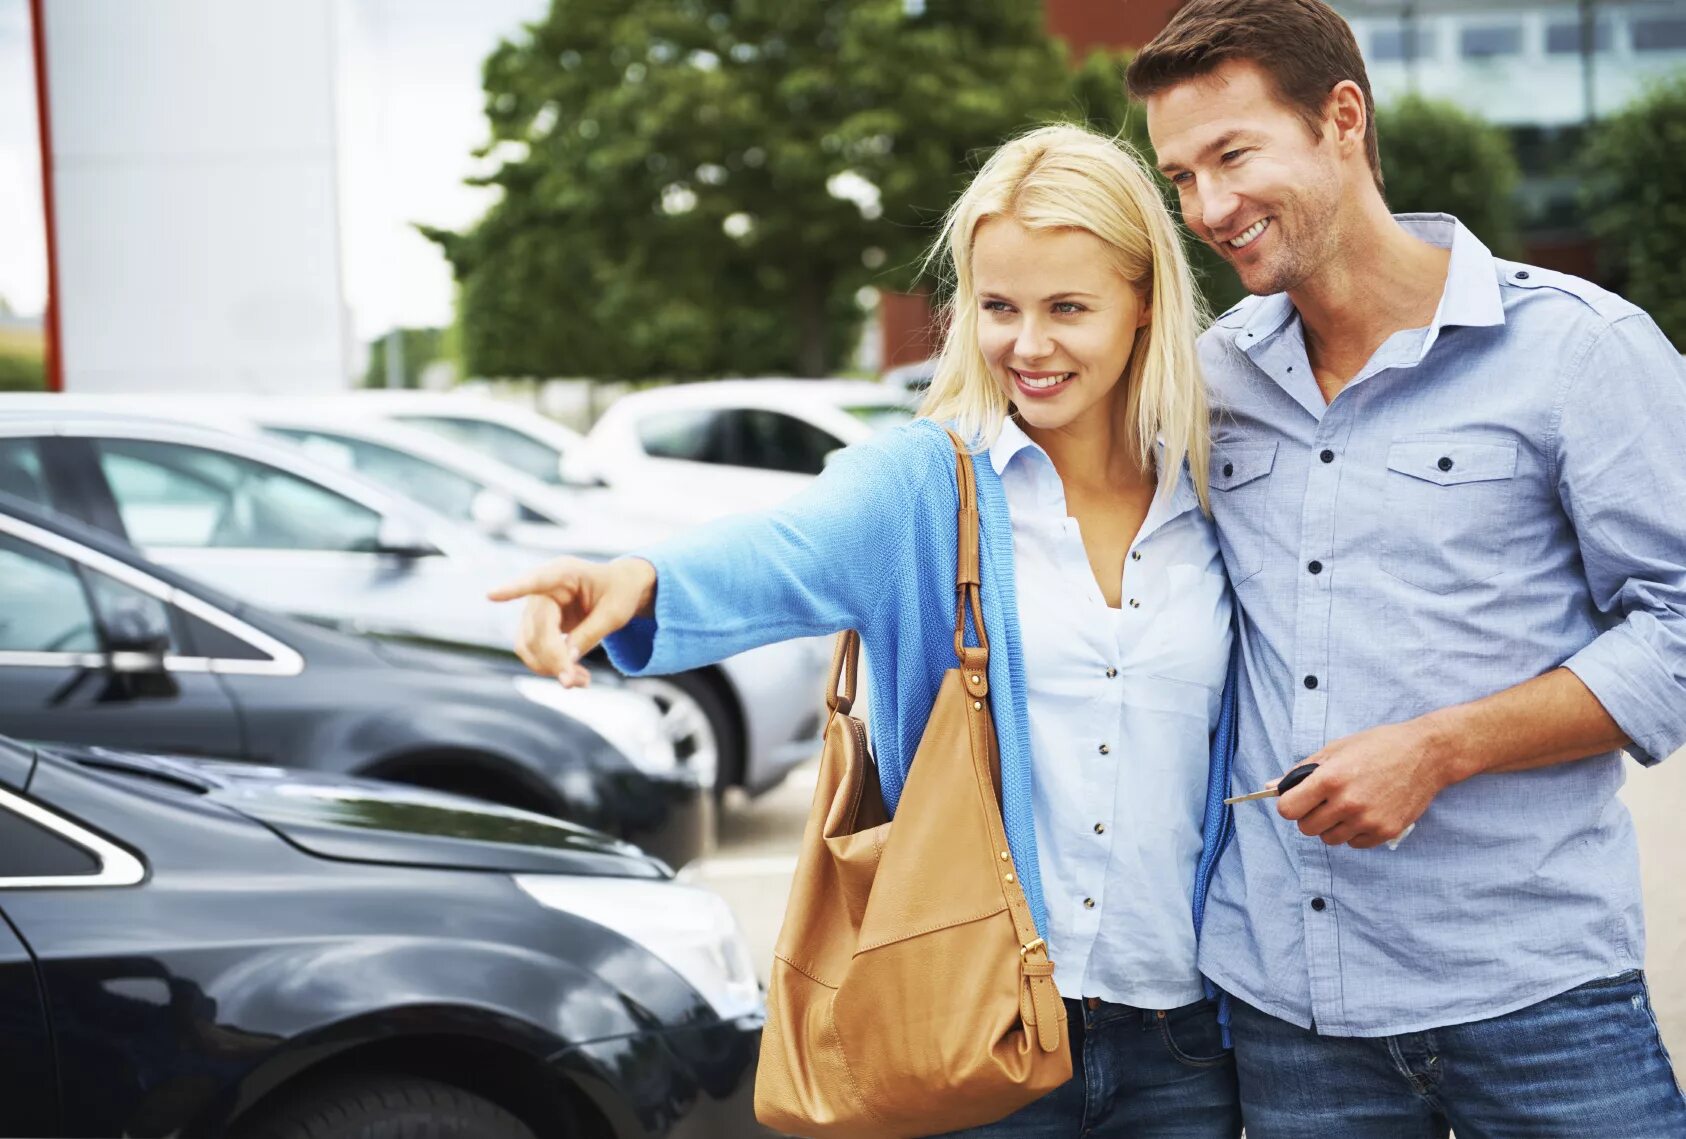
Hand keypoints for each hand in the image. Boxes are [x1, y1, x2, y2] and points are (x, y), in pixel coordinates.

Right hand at [487, 557, 656, 687]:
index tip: (491, 595)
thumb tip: (566, 660)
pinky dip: (549, 667)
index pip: (535, 581)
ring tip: (582, 681)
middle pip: (537, 629)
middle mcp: (543, 588)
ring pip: (528, 644)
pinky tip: (573, 675)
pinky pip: (532, 650)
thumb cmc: (619, 593)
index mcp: (565, 572)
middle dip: (555, 659)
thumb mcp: (614, 613)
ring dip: (550, 667)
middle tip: (580, 683)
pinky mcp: (535, 624)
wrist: (618, 588)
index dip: (512, 589)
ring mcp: (536, 606)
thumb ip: (590, 633)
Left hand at [1276, 718, 1454, 848]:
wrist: (1426, 754)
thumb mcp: (1335, 749)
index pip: (1288, 809)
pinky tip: (1364, 813)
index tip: (1297, 800)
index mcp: (1330, 778)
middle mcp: (1348, 802)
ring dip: (1331, 826)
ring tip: (1346, 805)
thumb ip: (1301, 771)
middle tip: (1323, 802)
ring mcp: (1367, 820)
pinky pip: (1354, 843)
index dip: (1289, 805)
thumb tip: (1270, 787)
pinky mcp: (1385, 831)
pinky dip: (1353, 833)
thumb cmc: (1378, 746)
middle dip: (1309, 816)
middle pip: (1306, 828)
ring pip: (1329, 839)